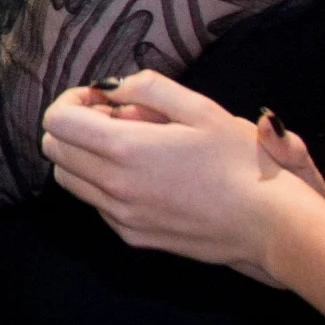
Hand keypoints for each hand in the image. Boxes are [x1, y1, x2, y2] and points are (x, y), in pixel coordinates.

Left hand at [41, 70, 324, 283]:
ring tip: (132, 147)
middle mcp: (113, 187)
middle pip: (55, 151)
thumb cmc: (241, 162)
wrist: (269, 225)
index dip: (72, 101)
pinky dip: (105, 184)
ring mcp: (121, 217)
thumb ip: (147, 88)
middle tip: (118, 119)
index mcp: (124, 150)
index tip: (103, 98)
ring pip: (70, 180)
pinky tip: (147, 176)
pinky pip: (98, 205)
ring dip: (85, 157)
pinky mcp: (134, 237)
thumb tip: (111, 88)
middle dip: (75, 126)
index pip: (57, 121)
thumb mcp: (200, 108)